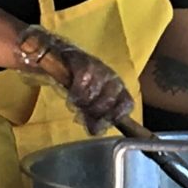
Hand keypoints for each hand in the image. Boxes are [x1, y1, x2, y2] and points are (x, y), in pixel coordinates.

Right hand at [17, 26, 132, 134]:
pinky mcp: (84, 63)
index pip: (127, 104)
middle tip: (81, 114)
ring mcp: (100, 70)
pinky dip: (75, 93)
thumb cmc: (79, 82)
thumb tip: (94, 131)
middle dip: (93, 113)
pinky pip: (82, 84)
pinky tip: (71, 95)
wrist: (60, 56)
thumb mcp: (89, 101)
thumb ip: (93, 117)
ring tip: (75, 103)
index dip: (116, 116)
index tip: (102, 124)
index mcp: (118, 88)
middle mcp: (112, 78)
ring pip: (94, 95)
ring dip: (82, 103)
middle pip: (108, 102)